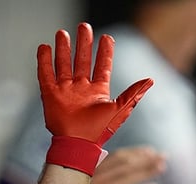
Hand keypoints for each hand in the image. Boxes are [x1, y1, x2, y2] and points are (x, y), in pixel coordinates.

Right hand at [37, 22, 152, 145]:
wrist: (77, 144)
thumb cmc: (99, 131)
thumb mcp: (120, 109)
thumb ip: (133, 93)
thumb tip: (150, 80)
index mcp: (98, 91)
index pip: (102, 66)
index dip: (105, 51)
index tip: (107, 38)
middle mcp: (82, 88)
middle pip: (82, 60)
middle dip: (83, 44)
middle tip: (84, 27)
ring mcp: (66, 90)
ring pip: (64, 64)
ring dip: (64, 48)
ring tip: (63, 33)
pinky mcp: (50, 94)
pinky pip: (46, 74)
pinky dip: (44, 60)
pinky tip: (45, 47)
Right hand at [85, 146, 165, 183]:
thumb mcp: (77, 172)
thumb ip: (92, 163)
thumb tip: (104, 153)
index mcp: (93, 164)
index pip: (119, 155)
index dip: (137, 152)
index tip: (150, 150)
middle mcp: (99, 174)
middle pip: (128, 164)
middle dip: (147, 160)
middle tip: (164, 156)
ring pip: (129, 177)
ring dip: (147, 172)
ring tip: (162, 168)